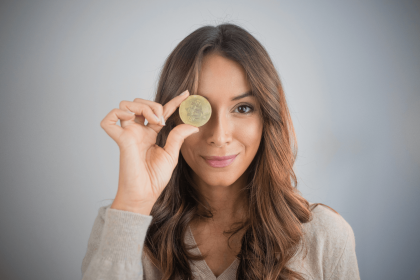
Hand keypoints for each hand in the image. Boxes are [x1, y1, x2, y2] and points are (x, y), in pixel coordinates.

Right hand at [100, 90, 197, 213]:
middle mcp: (138, 131)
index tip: (186, 94)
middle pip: (141, 103)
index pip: (161, 112)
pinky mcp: (120, 140)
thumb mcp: (171, 155)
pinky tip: (133, 119)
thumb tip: (194, 125)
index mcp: (151, 134)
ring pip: (126, 105)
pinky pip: (109, 120)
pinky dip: (119, 113)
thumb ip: (179, 137)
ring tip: (154, 121)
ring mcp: (128, 134)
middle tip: (163, 119)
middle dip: (153, 104)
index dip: (173, 101)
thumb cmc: (155, 178)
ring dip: (142, 106)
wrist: (145, 194)